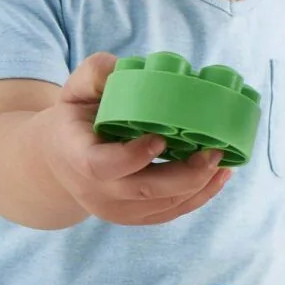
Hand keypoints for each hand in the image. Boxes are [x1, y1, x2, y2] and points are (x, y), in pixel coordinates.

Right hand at [39, 53, 233, 225]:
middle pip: (143, 191)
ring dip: (199, 185)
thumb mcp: (75, 90)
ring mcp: (116, 210)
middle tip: (213, 150)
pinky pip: (170, 213)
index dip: (133, 157)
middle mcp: (95, 191)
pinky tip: (219, 174)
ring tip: (223, 158)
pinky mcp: (135, 217)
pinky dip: (200, 196)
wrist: (61, 159)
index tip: (161, 138)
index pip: (102, 167)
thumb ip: (96, 74)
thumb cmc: (75, 118)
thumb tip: (125, 68)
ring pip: (163, 206)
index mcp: (75, 157)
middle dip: (185, 175)